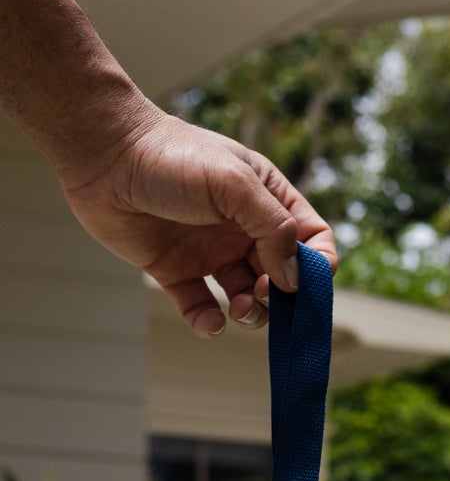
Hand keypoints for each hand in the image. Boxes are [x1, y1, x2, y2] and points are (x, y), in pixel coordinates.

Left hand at [60, 106, 337, 336]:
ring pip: (247, 298)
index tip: (301, 282)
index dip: (316, 265)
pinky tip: (210, 321)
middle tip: (261, 294)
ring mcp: (210, 251)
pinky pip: (202, 308)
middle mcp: (242, 228)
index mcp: (266, 199)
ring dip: (251, 313)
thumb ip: (275, 229)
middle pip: (282, 276)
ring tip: (238, 309)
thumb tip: (294, 280)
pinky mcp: (176, 271)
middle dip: (280, 296)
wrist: (103, 157)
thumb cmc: (172, 158)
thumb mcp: (236, 184)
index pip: (312, 239)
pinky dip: (209, 323)